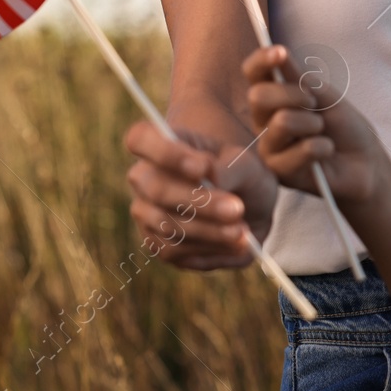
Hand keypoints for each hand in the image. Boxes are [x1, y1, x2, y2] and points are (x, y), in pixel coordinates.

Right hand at [123, 121, 279, 270]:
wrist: (250, 206)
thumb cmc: (242, 175)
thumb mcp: (245, 165)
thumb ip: (228, 168)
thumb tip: (208, 176)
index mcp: (161, 143)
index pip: (140, 139)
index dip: (166, 153)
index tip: (201, 166)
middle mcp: (144, 178)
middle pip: (157, 189)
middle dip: (200, 202)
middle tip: (236, 208)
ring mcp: (146, 213)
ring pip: (167, 225)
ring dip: (209, 231)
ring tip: (242, 231)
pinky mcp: (157, 244)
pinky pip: (175, 251)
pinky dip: (209, 249)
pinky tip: (237, 245)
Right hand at [243, 45, 390, 211]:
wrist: (363, 161)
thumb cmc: (342, 125)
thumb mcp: (323, 95)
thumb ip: (298, 78)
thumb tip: (278, 53)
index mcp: (272, 98)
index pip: (253, 73)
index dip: (261, 59)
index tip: (280, 52)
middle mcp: (263, 122)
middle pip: (258, 96)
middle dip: (293, 94)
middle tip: (314, 103)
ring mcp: (269, 148)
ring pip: (282, 122)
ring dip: (313, 123)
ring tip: (323, 132)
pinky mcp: (280, 173)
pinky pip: (302, 150)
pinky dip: (323, 146)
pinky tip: (326, 152)